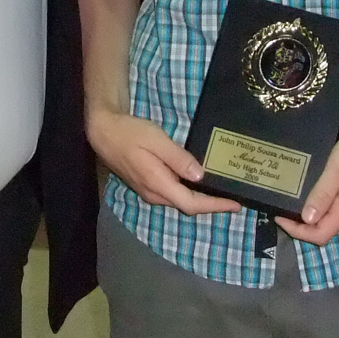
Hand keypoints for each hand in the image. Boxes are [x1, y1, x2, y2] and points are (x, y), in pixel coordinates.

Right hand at [86, 108, 242, 215]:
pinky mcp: (145, 185)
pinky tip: (196, 181)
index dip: (215, 206)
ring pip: (179, 200)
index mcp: (158, 183)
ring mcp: (148, 191)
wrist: (102, 131)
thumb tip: (200, 176)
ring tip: (219, 190)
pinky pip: (171, 194)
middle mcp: (154, 194)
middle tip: (232, 196)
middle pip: (187, 205)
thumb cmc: (130, 132)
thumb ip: (178, 158)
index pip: (192, 204)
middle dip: (211, 204)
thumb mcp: (156, 139)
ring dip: (199, 199)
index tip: (236, 204)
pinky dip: (188, 191)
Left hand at [275, 111, 338, 245]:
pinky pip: (337, 204)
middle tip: (280, 203)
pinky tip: (311, 185)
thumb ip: (323, 194)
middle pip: (325, 228)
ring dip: (310, 211)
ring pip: (331, 216)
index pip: (320, 235)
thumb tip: (307, 220)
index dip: (297, 231)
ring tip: (291, 194)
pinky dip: (321, 201)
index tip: (277, 215)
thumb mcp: (338, 167)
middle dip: (300, 222)